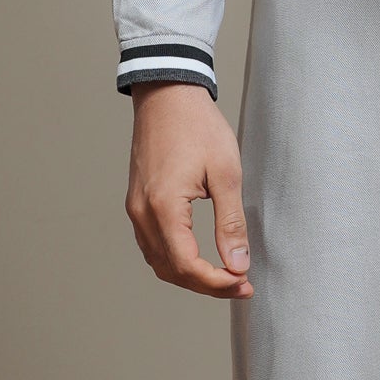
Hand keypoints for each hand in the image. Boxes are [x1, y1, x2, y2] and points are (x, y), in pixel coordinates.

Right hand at [127, 84, 249, 297]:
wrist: (167, 95)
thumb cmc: (198, 127)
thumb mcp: (225, 173)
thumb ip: (230, 223)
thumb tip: (238, 264)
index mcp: (164, 207)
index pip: (186, 265)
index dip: (216, 282)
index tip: (243, 282)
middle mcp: (142, 213)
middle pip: (171, 270)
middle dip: (207, 285)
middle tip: (242, 285)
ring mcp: (136, 208)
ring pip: (159, 262)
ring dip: (191, 276)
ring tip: (225, 276)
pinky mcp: (137, 203)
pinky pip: (152, 245)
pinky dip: (176, 260)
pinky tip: (200, 258)